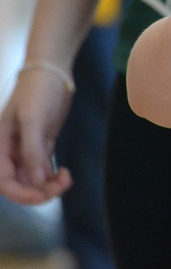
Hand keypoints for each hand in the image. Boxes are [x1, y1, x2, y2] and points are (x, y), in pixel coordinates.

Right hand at [0, 69, 72, 203]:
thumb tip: (36, 181)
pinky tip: (64, 173)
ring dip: (48, 186)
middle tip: (62, 184)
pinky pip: (42, 170)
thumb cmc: (37, 92)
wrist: (52, 73)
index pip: (4, 182)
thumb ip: (32, 151)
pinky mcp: (40, 146)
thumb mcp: (33, 119)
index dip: (22, 194)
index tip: (44, 195)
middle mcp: (10, 152)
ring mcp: (26, 150)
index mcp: (0, 147)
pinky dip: (52, 177)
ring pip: (32, 179)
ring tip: (66, 178)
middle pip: (19, 184)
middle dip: (38, 191)